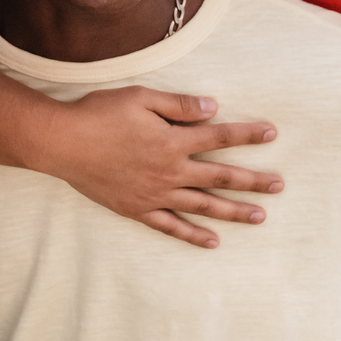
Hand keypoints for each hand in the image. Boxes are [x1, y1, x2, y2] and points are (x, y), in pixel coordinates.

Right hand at [39, 87, 281, 247]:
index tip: (272, 134)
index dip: (247, 135)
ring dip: (233, 212)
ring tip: (260, 217)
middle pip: (220, 177)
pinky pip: (171, 226)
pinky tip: (213, 242)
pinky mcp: (137, 209)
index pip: (219, 138)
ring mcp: (154, 194)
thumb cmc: (99, 114)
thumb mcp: (141, 98)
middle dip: (252, 181)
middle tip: (279, 186)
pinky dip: (192, 235)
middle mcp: (169, 171)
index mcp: (172, 141)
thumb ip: (179, 105)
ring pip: (202, 206)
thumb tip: (213, 108)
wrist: (62, 143)